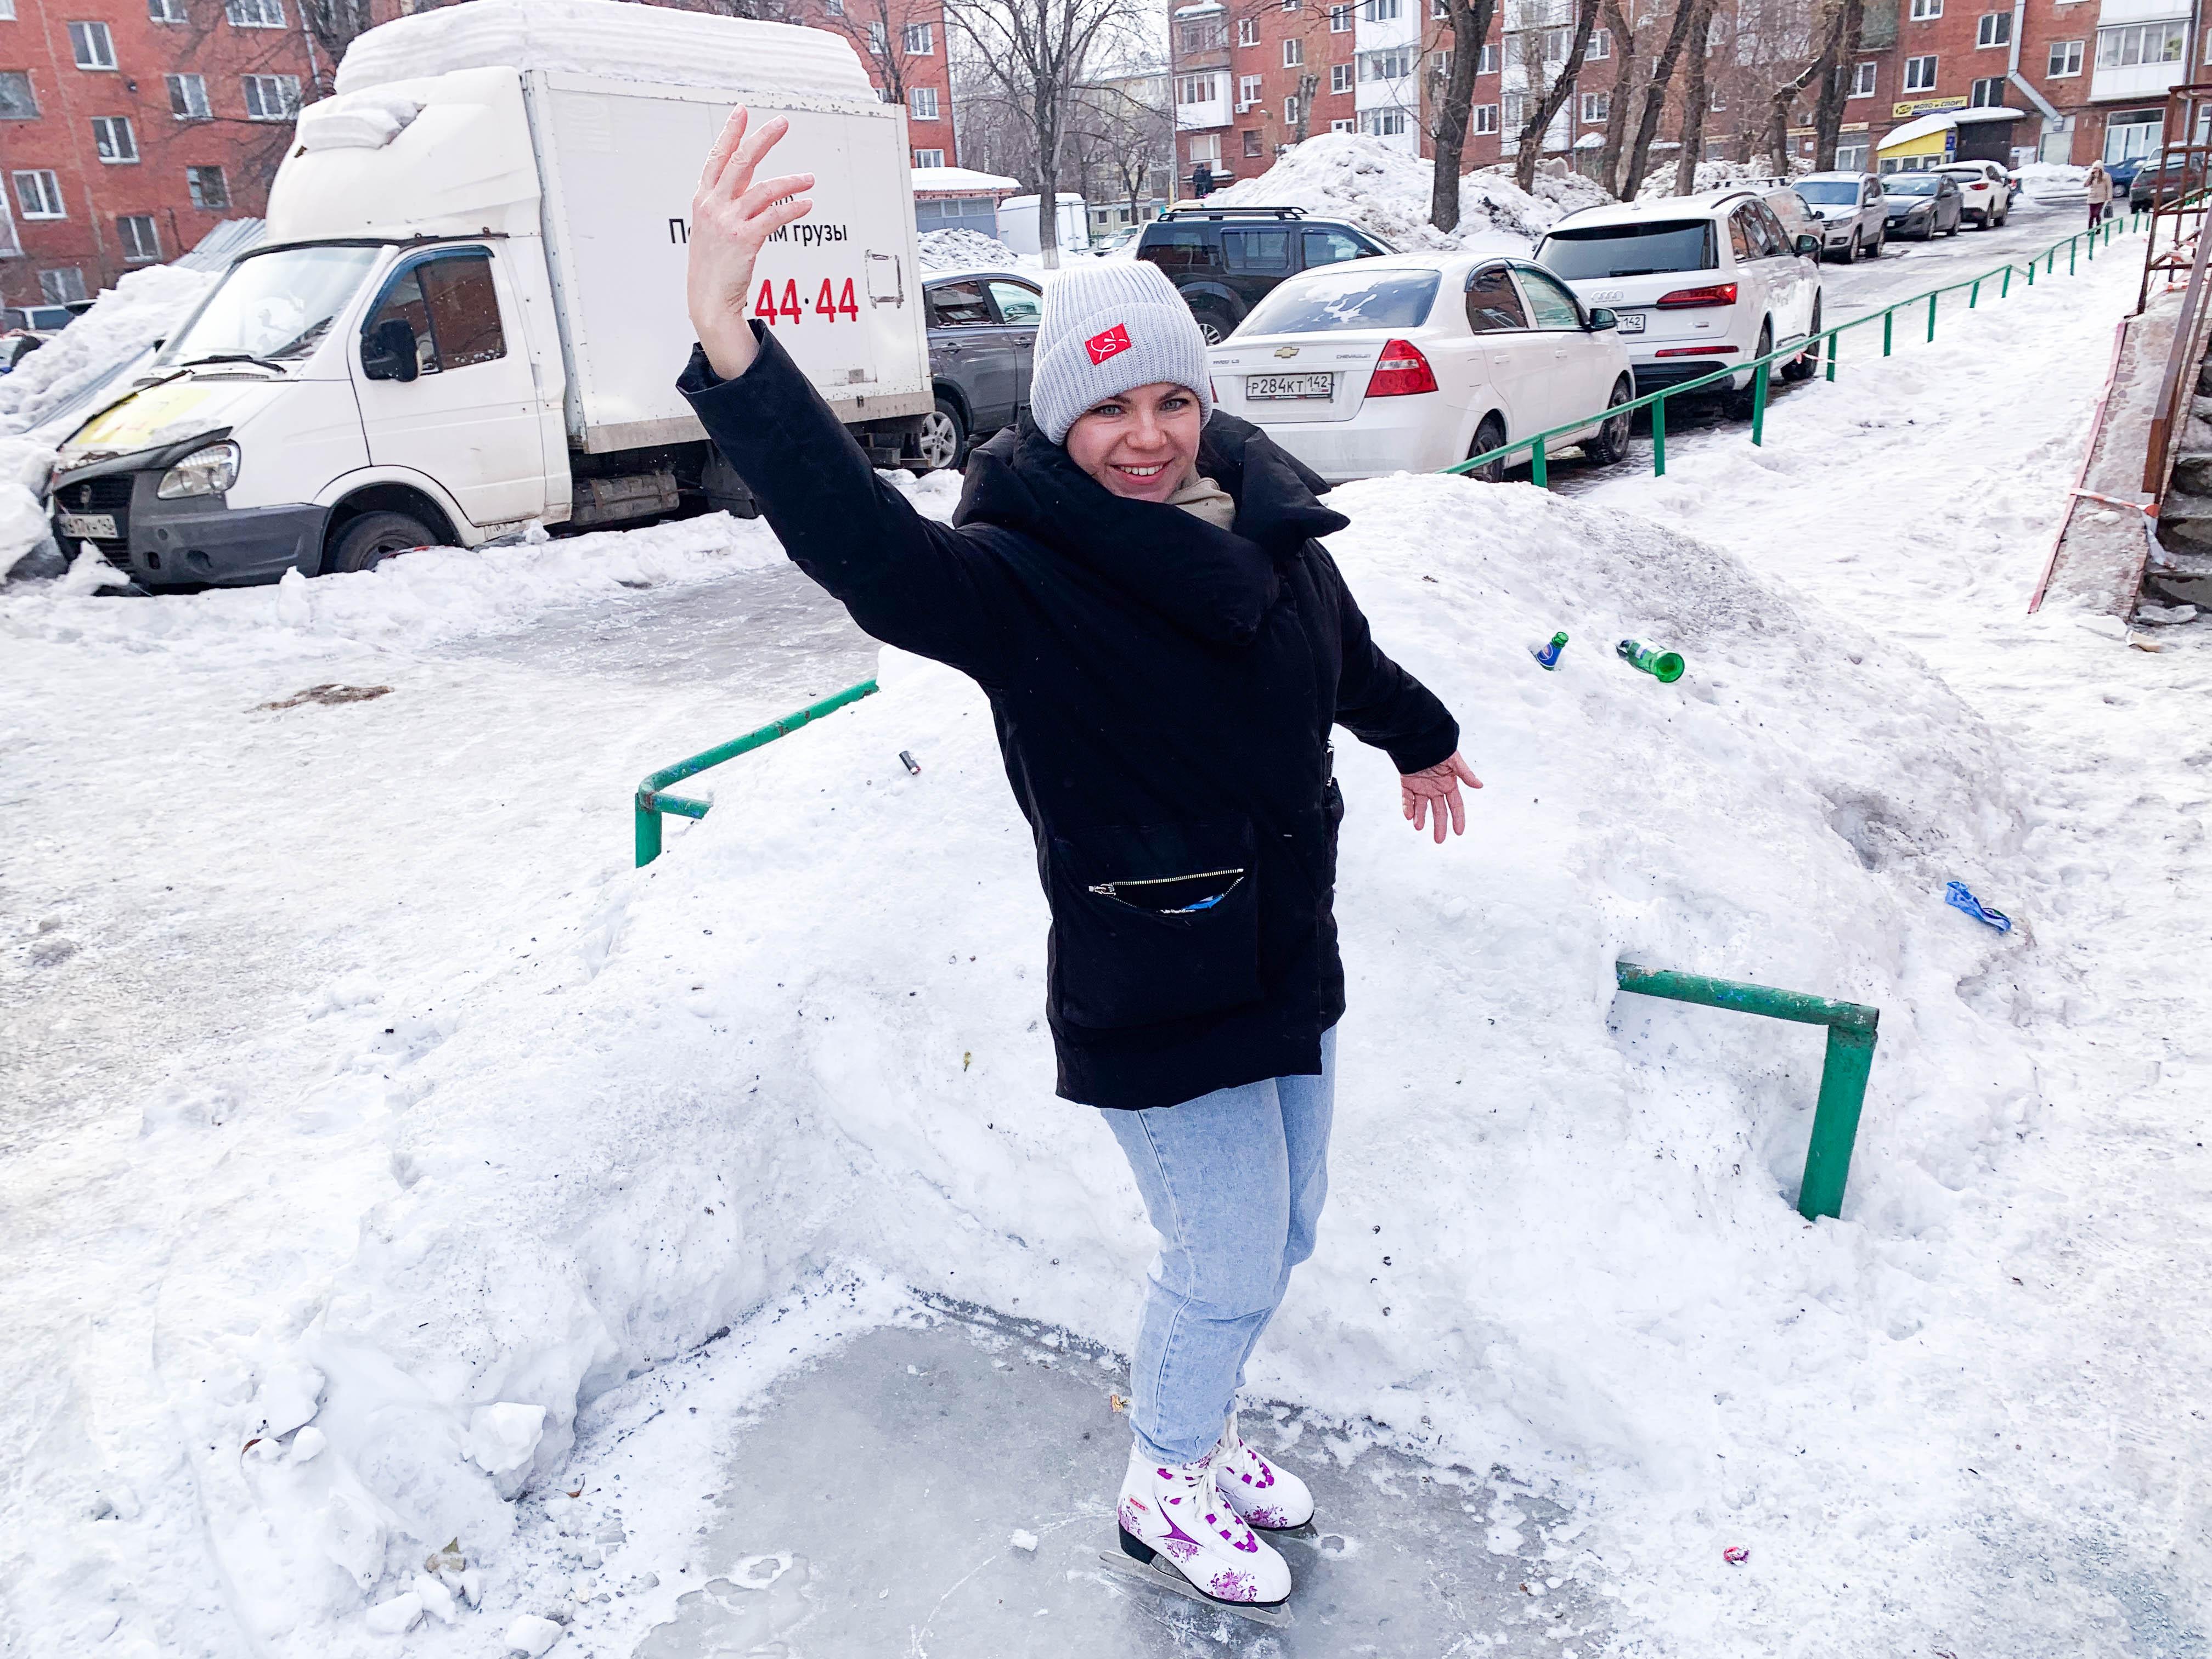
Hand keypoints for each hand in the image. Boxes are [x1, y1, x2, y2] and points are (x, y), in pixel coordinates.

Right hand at [687, 107, 815, 379]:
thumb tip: (749, 179)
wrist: (708, 299)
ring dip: (790, 182)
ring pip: (763, 189)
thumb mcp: (713, 225)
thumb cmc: (714, 263)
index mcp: (704, 198)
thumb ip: (730, 200)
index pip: (717, 157)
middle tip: (782, 123)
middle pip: (740, 163)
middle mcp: (713, 205)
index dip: (730, 133)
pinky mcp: (744, 240)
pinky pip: (774, 217)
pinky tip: (806, 205)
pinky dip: (792, 209)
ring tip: (810, 179)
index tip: (742, 111)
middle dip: (762, 139)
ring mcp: (727, 222)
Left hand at [1400, 751, 1481, 843]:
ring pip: (1421, 807)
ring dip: (1420, 818)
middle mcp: (1436, 788)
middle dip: (1439, 826)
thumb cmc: (1439, 747)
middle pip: (1439, 811)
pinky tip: (1408, 816)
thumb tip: (1480, 786)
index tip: (1459, 832)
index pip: (1456, 805)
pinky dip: (1407, 807)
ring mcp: (1421, 786)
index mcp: (1449, 784)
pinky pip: (1406, 798)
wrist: (1419, 738)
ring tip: (1418, 826)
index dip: (1458, 818)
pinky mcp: (1407, 783)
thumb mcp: (1454, 761)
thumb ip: (1465, 774)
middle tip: (1439, 840)